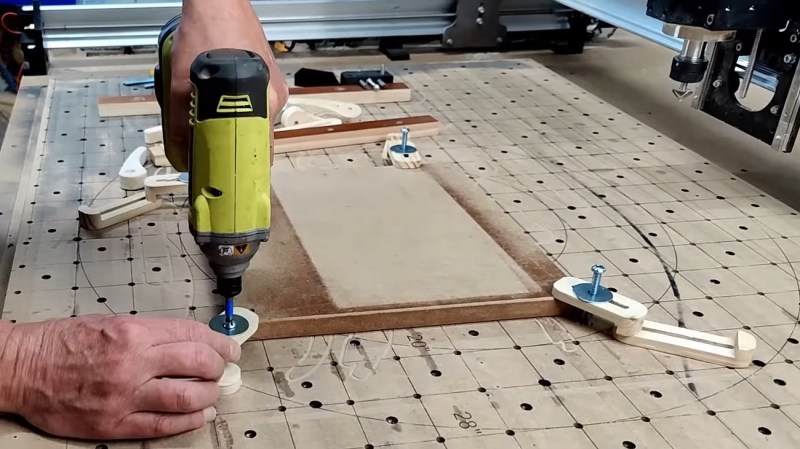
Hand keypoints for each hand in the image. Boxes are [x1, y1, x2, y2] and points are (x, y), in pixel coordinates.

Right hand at [1, 315, 239, 439]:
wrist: (23, 367)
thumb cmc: (64, 343)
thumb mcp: (113, 322)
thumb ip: (153, 333)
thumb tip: (191, 341)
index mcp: (134, 333)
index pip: (193, 335)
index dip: (220, 343)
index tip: (230, 348)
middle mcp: (133, 363)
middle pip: (198, 364)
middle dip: (218, 367)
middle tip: (222, 368)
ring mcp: (125, 396)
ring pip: (187, 397)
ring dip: (209, 395)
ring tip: (212, 393)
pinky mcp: (114, 424)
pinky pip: (163, 426)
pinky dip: (189, 421)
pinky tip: (201, 415)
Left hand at [168, 0, 288, 169]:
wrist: (218, 0)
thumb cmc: (207, 33)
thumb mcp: (181, 82)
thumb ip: (180, 125)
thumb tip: (181, 158)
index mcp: (263, 105)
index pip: (259, 154)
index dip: (242, 171)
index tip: (229, 183)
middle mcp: (274, 98)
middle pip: (255, 140)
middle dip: (234, 150)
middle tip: (212, 157)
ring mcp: (273, 86)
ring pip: (253, 122)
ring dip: (233, 128)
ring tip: (210, 124)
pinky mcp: (267, 76)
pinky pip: (254, 104)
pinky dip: (237, 110)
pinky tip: (218, 101)